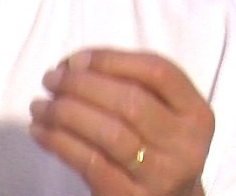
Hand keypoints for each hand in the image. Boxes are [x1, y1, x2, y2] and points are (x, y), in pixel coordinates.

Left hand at [29, 49, 213, 195]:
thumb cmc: (153, 144)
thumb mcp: (159, 112)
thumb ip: (128, 82)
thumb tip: (72, 65)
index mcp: (196, 113)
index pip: (158, 72)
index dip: (111, 59)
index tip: (75, 59)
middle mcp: (186, 145)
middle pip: (130, 102)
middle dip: (81, 85)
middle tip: (50, 79)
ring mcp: (162, 175)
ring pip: (109, 133)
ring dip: (65, 113)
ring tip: (39, 106)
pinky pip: (91, 164)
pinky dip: (59, 143)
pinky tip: (40, 131)